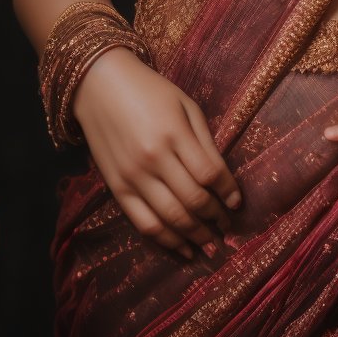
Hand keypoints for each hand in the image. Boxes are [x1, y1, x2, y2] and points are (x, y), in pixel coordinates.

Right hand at [71, 46, 242, 261]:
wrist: (99, 87)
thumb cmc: (150, 91)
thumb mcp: (185, 105)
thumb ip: (204, 141)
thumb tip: (223, 178)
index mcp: (173, 134)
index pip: (209, 173)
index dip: (227, 192)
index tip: (238, 203)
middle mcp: (152, 159)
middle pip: (192, 200)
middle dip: (215, 218)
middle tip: (228, 227)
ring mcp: (132, 177)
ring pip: (170, 218)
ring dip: (194, 235)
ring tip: (211, 244)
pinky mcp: (116, 189)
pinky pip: (143, 223)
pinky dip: (166, 240)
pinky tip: (184, 249)